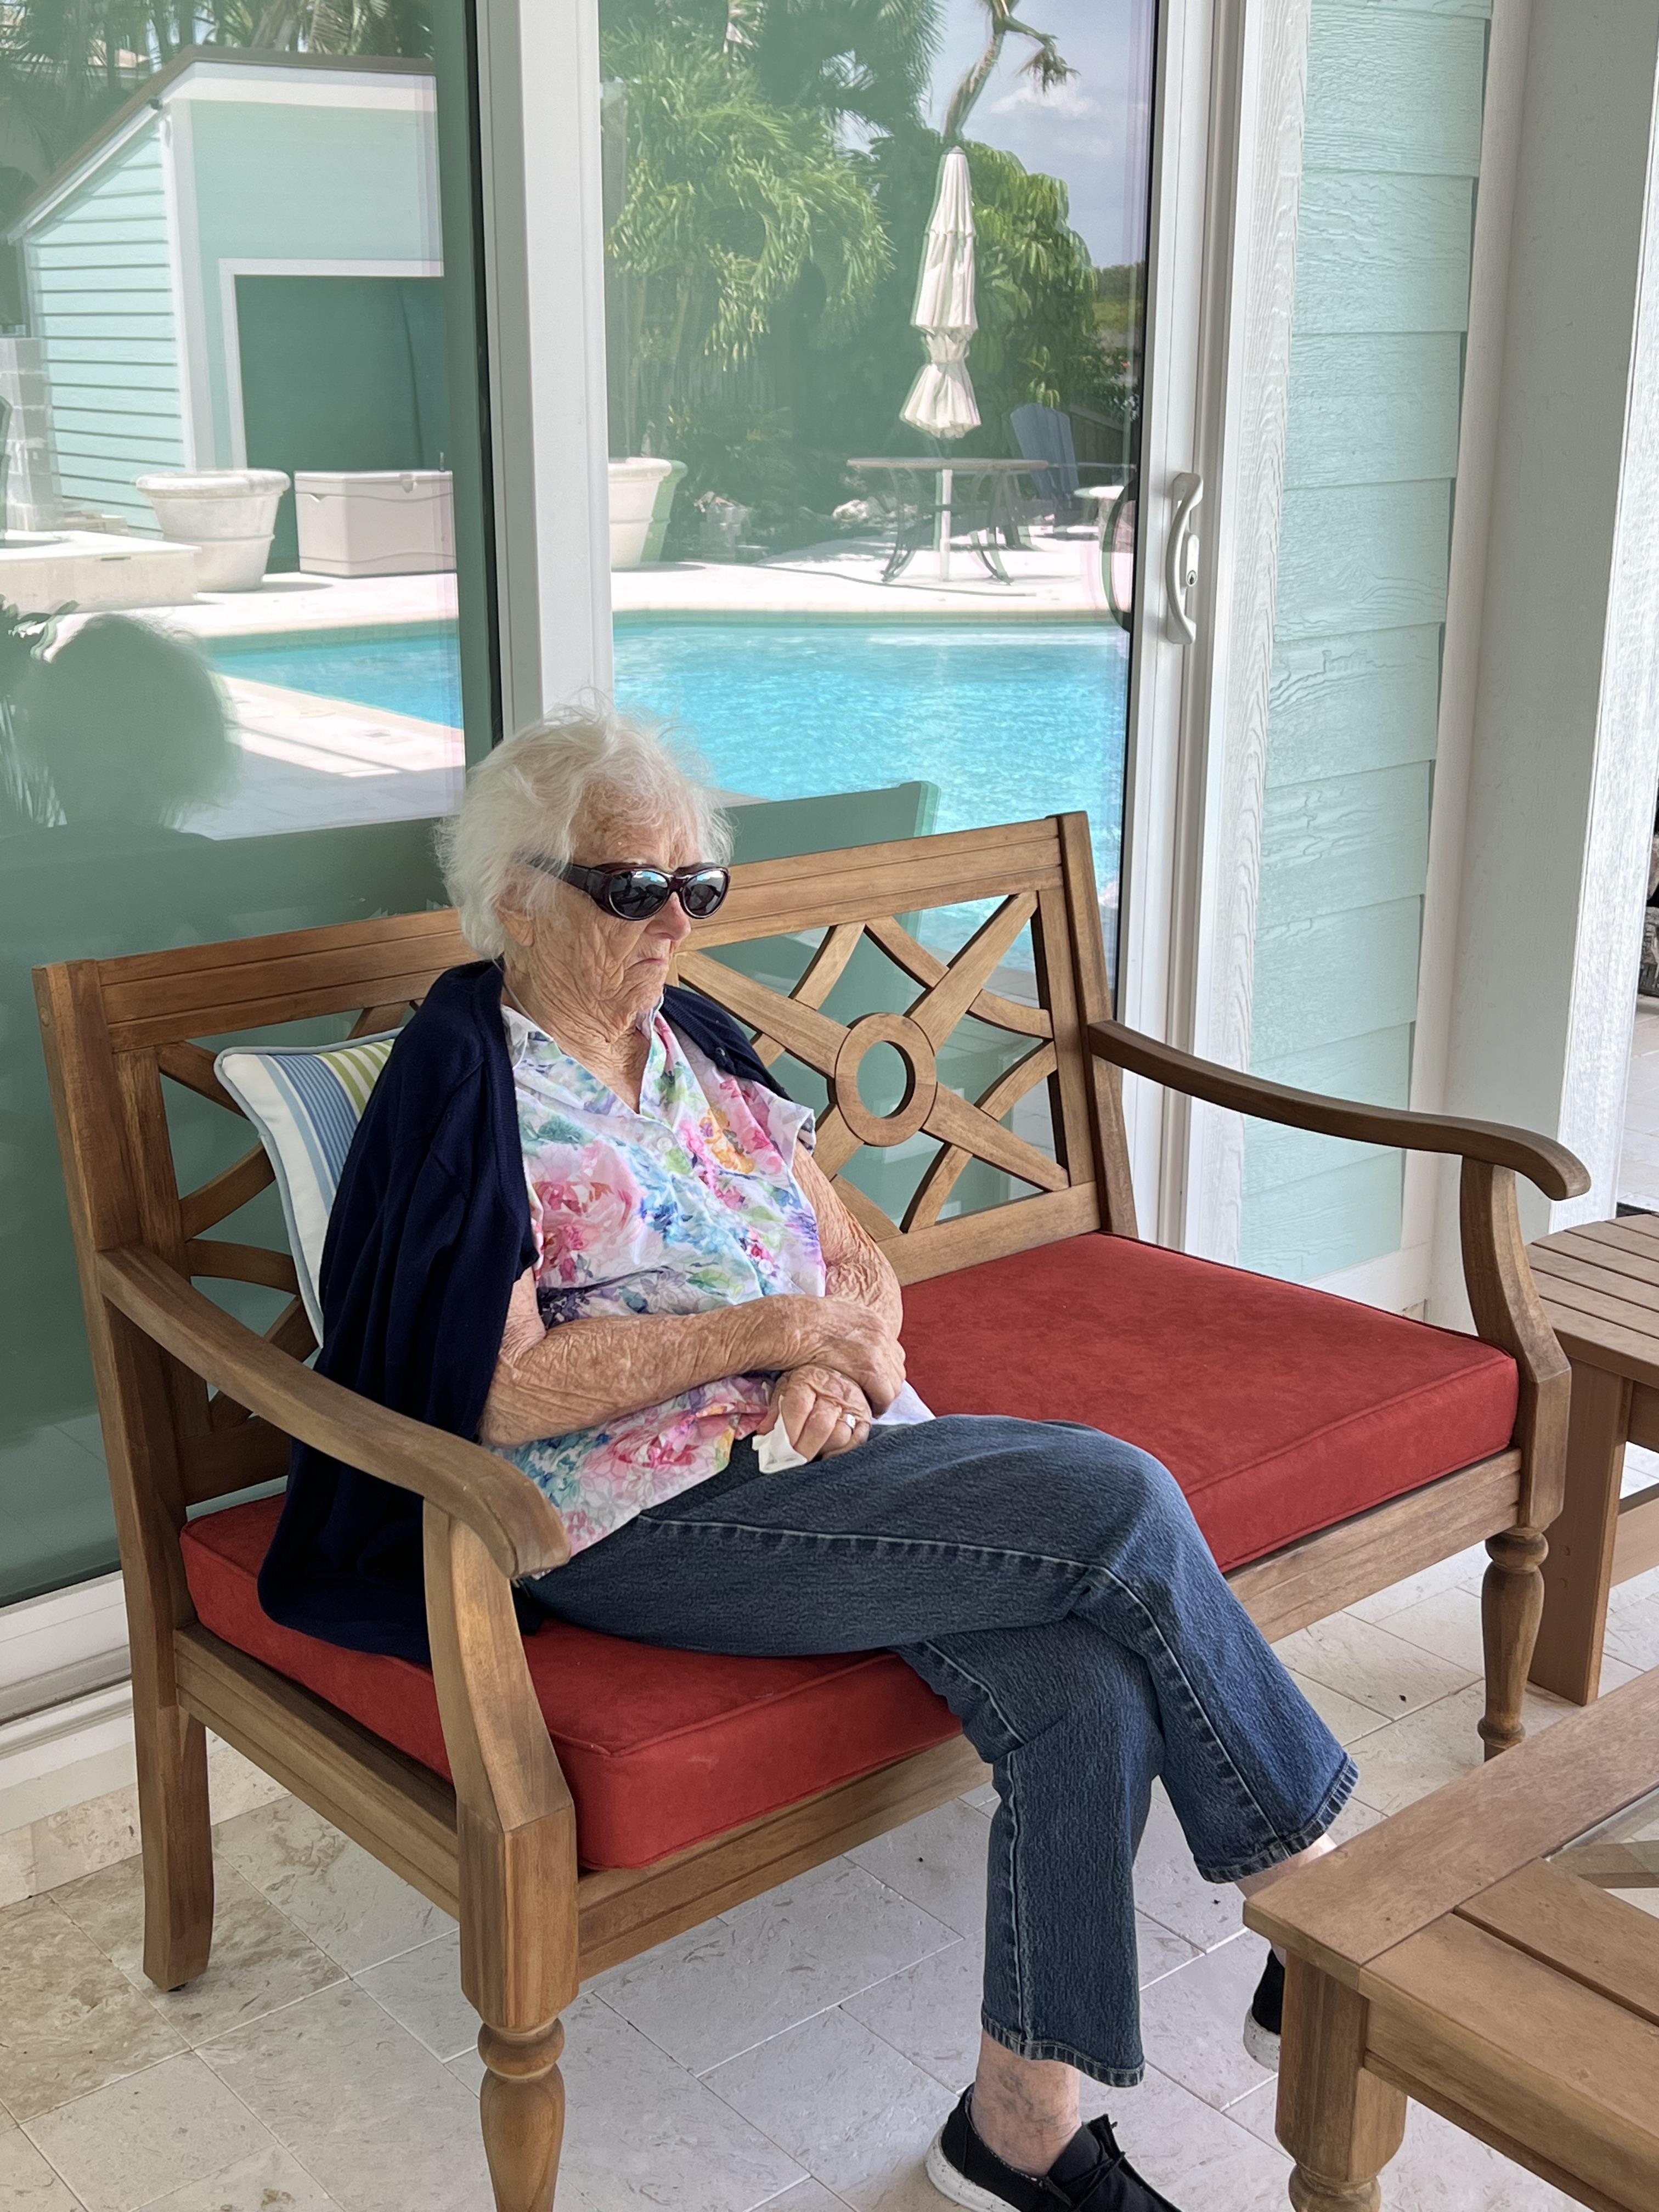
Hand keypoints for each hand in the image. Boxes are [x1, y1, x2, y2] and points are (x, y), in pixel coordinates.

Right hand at [763, 1296, 904, 1412]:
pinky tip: (867, 1410)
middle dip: (886, 1384)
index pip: (892, 1350)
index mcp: (870, 1318)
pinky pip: (884, 1393)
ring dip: (882, 1396)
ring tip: (869, 1406)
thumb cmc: (799, 1323)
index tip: (873, 1382)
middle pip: (897, 1366)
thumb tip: (843, 1340)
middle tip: (872, 1397)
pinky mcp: (869, 1366)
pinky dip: (878, 1404)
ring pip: (894, 1382)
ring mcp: (876, 1347)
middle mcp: (878, 1330)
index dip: (883, 1370)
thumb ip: (844, 1330)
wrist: (789, 1323)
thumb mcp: (830, 1319)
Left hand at [765, 1365, 872, 1460]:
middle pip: (821, 1425)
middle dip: (803, 1449)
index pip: (798, 1407)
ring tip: (808, 1454)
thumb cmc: (807, 1382)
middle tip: (792, 1460)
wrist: (838, 1371)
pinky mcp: (865, 1419)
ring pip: (840, 1435)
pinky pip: (857, 1442)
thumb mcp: (786, 1386)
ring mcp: (852, 1406)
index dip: (788, 1431)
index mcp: (809, 1380)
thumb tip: (765, 1435)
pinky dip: (841, 1454)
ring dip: (821, 1451)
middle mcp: (833, 1392)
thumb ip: (775, 1409)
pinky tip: (827, 1457)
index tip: (779, 1450)